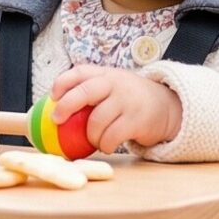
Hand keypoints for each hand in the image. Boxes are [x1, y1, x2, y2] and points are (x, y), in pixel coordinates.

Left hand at [49, 66, 181, 154]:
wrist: (167, 107)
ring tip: (94, 140)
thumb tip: (56, 110)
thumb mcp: (114, 88)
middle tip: (57, 120)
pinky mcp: (136, 120)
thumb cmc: (131, 100)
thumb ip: (91, 93)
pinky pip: (111, 137)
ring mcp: (126, 101)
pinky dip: (105, 145)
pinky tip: (107, 146)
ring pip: (96, 121)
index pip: (80, 72)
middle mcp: (115, 84)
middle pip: (84, 92)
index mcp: (106, 75)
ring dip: (91, 136)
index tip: (52, 96)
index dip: (63, 82)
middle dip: (66, 105)